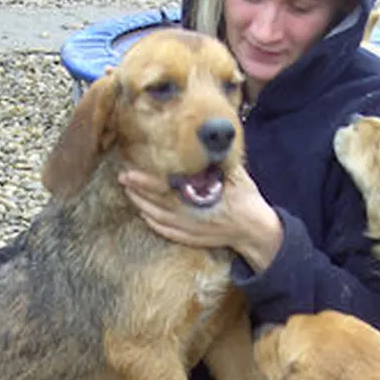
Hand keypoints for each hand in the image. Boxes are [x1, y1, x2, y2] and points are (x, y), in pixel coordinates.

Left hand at [119, 164, 283, 271]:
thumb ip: (218, 162)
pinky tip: (144, 215)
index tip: (129, 172)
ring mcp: (188, 230)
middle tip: (123, 179)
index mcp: (197, 198)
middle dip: (137, 192)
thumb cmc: (246, 200)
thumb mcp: (235, 175)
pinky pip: (165, 231)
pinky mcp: (191, 239)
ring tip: (129, 193)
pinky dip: (152, 223)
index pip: (163, 189)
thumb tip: (209, 140)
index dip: (144, 182)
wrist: (256, 230)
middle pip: (155, 204)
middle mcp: (189, 216)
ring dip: (141, 206)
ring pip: (157, 219)